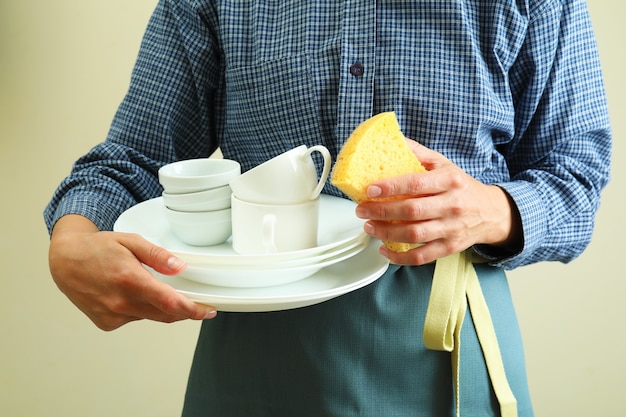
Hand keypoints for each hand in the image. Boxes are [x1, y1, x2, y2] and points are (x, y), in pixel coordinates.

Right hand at [49, 215, 216, 330]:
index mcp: (130, 280)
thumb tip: (179, 267)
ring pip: (151, 316)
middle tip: (197, 304)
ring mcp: (113, 315)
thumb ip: (157, 255)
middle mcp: (121, 302)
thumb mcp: (131, 241)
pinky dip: (141, 309)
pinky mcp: (107, 323)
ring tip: (151, 288)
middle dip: (184, 311)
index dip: (192, 309)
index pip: (169, 302)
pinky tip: (131, 294)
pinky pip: (135, 318)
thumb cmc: (98, 249)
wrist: (66, 261)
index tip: (207, 310)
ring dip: (160, 307)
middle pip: (165, 314)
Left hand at [355, 140, 520, 264]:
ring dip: (386, 233)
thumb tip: (392, 140)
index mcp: (450, 180)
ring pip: (414, 234)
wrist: (491, 212)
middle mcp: (452, 205)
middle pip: (412, 211)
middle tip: (362, 210)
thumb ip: (418, 153)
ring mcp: (451, 228)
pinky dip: (400, 257)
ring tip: (369, 227)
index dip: (390, 187)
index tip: (370, 190)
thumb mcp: (444, 164)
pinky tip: (385, 249)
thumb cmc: (461, 186)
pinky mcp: (449, 247)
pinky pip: (422, 256)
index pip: (416, 183)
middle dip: (381, 211)